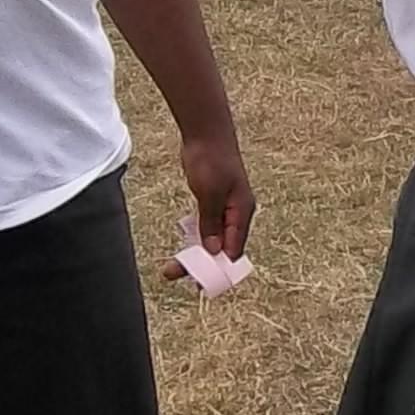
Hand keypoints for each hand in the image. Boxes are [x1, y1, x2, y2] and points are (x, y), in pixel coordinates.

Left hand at [180, 129, 253, 261]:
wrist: (206, 133)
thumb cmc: (212, 160)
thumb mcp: (209, 194)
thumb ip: (211, 223)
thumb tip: (214, 251)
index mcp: (242, 212)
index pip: (233, 250)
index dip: (217, 267)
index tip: (197, 281)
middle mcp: (236, 213)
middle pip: (221, 248)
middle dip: (200, 264)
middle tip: (173, 272)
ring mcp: (225, 208)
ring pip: (212, 239)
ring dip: (195, 252)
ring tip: (172, 266)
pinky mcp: (214, 201)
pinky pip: (207, 227)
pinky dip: (195, 237)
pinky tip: (184, 244)